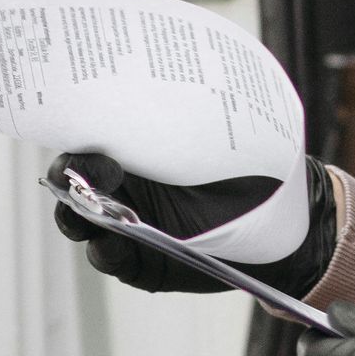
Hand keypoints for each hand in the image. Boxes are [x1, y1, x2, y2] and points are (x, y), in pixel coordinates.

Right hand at [50, 150, 335, 295]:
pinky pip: (109, 259)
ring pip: (82, 223)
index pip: (87, 141)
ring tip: (94, 217)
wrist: (284, 223)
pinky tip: (113, 245)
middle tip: (88, 179)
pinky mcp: (140, 262)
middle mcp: (124, 185)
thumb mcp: (219, 136)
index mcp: (135, 148)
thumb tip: (149, 92)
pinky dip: (106, 252)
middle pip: (72, 183)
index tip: (92, 146)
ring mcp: (128, 225)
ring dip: (79, 218)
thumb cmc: (253, 167)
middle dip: (70, 181)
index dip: (78, 142)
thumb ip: (182, 124)